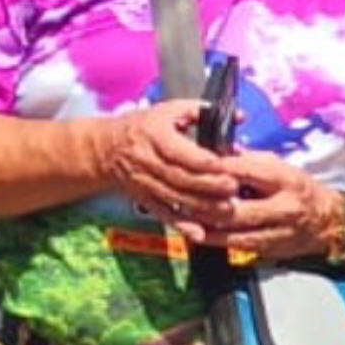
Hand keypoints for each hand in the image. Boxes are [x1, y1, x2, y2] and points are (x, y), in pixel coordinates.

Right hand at [101, 101, 237, 232]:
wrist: (105, 150)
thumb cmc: (141, 128)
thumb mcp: (167, 111)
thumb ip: (201, 112)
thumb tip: (239, 116)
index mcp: (155, 137)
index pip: (181, 152)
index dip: (204, 161)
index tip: (227, 166)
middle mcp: (149, 162)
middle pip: (181, 178)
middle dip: (209, 186)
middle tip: (234, 189)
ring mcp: (147, 184)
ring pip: (176, 199)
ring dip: (202, 208)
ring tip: (227, 212)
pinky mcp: (146, 200)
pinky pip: (165, 215)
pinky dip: (182, 226)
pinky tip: (199, 234)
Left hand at [199, 150, 344, 262]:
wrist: (328, 221)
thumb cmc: (297, 189)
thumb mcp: (278, 167)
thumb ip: (248, 163)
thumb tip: (217, 154)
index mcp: (284, 179)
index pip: (246, 172)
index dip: (217, 170)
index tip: (193, 166)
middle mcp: (284, 207)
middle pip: (239, 209)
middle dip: (208, 206)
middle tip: (183, 199)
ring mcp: (280, 231)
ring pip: (237, 232)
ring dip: (209, 228)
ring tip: (186, 219)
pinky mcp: (274, 249)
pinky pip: (241, 247)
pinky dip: (219, 241)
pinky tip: (201, 235)